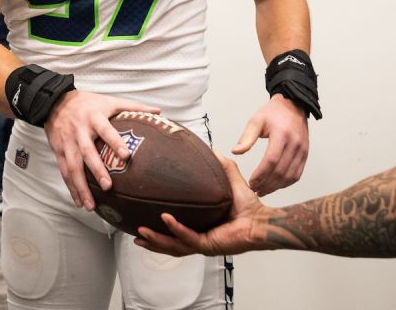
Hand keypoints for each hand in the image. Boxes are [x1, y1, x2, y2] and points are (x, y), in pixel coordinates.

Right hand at [43, 90, 160, 210]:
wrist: (54, 102)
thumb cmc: (87, 103)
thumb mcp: (109, 101)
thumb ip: (133, 107)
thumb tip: (158, 111)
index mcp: (94, 118)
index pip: (105, 130)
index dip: (115, 142)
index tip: (126, 156)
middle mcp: (79, 131)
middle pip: (87, 153)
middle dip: (97, 170)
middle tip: (108, 187)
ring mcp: (68, 143)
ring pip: (73, 167)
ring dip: (81, 187)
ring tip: (91, 205)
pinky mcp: (58, 152)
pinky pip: (64, 172)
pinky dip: (71, 188)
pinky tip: (79, 202)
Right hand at [136, 154, 267, 255]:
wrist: (260, 219)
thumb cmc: (248, 207)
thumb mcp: (231, 182)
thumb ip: (223, 167)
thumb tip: (214, 150)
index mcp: (200, 227)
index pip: (174, 232)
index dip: (159, 230)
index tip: (143, 222)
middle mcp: (199, 238)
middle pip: (169, 244)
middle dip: (152, 240)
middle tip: (135, 234)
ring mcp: (203, 243)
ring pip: (174, 245)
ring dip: (157, 239)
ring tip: (141, 232)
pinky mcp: (209, 244)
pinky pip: (188, 237)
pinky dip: (176, 228)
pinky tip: (166, 220)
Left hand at [232, 94, 308, 195]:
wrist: (293, 105)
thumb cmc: (273, 113)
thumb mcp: (256, 121)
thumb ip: (246, 138)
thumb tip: (235, 152)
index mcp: (282, 134)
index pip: (271, 160)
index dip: (260, 174)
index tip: (251, 182)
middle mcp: (295, 143)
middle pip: (281, 171)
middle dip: (266, 184)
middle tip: (254, 189)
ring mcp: (302, 150)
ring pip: (290, 176)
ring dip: (276, 186)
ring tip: (263, 190)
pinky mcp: (305, 154)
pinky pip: (297, 174)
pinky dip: (286, 183)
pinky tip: (275, 185)